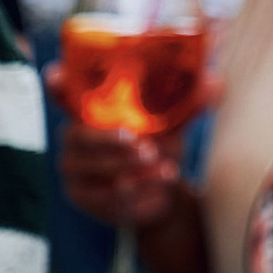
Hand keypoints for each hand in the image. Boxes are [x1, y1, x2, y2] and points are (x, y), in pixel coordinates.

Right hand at [48, 61, 221, 226]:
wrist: (165, 189)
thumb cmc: (162, 142)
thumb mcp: (174, 121)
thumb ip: (189, 103)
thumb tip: (217, 82)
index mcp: (92, 110)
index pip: (64, 93)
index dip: (58, 84)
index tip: (55, 72)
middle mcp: (74, 138)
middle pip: (78, 137)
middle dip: (110, 141)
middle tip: (142, 145)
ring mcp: (74, 171)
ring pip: (93, 170)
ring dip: (131, 170)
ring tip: (163, 166)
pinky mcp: (84, 200)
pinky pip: (105, 197)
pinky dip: (138, 191)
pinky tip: (160, 183)